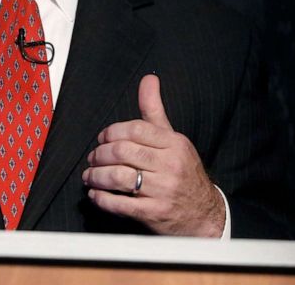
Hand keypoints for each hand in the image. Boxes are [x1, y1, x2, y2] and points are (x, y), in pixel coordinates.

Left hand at [82, 74, 224, 235]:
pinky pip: (120, 205)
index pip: (135, 129)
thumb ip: (155, 110)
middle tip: (93, 158)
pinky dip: (102, 199)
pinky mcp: (154, 214)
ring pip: (118, 177)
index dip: (112, 132)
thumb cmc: (183, 172)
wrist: (205, 213)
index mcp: (174, 144)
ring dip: (96, 176)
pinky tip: (96, 195)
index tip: (102, 138)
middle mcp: (170, 166)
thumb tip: (148, 79)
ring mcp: (163, 191)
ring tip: (90, 176)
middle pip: (122, 152)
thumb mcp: (174, 139)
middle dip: (99, 154)